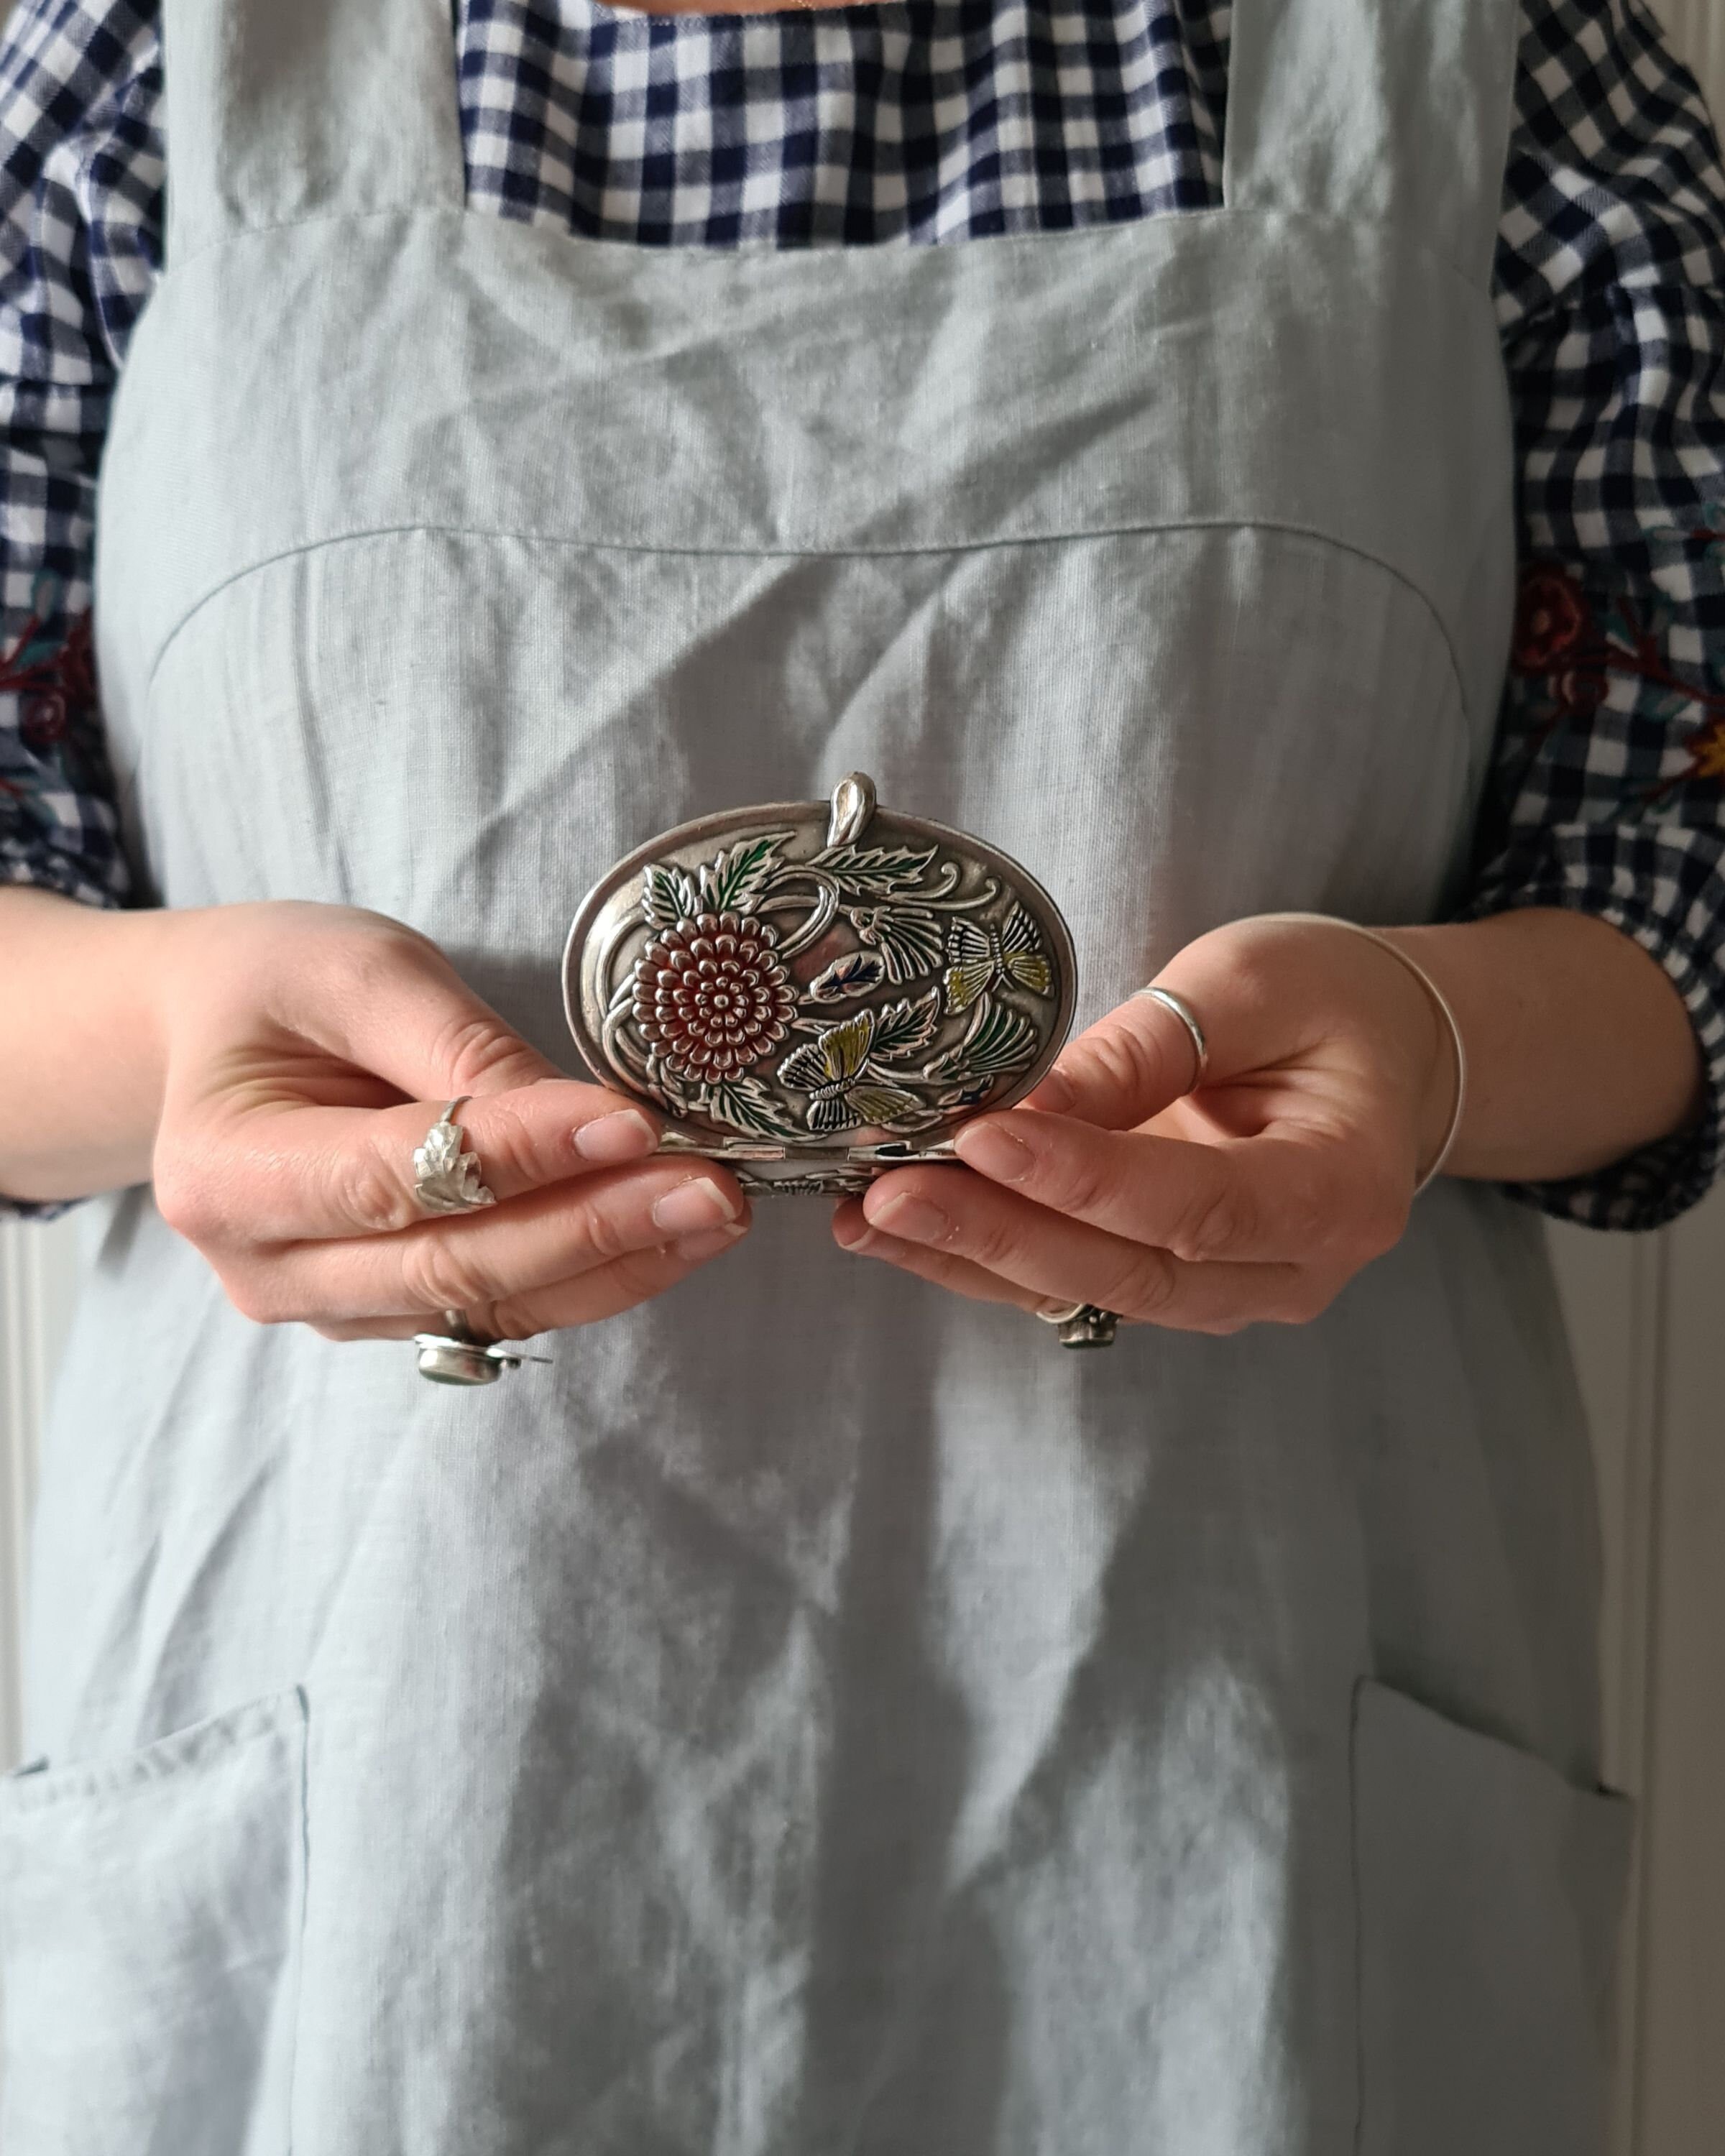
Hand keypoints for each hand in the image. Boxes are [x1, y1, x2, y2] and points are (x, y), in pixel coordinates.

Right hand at [144, 902, 749, 1341]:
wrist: (217, 1041)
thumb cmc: (276, 989)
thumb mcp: (356, 971)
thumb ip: (455, 1043)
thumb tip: (584, 1115)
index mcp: (225, 1173)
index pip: (395, 1178)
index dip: (520, 1156)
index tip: (631, 1119)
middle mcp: (267, 1268)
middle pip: (452, 1263)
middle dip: (595, 1225)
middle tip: (711, 1185)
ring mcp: (330, 1308)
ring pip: (490, 1302)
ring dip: (617, 1260)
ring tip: (717, 1208)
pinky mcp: (391, 1316)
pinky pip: (504, 1309)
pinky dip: (596, 1274)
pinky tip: (674, 1231)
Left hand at [831, 915, 1456, 1333]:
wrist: (1381, 1053)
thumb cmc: (1333, 1001)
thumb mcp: (1253, 982)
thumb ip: (1152, 1046)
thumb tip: (1027, 1103)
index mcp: (1339, 1191)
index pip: (1200, 1203)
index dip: (1085, 1179)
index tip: (981, 1137)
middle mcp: (1292, 1269)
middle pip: (1133, 1271)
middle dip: (1001, 1233)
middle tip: (890, 1192)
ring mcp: (1230, 1292)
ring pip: (1090, 1291)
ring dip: (972, 1255)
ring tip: (864, 1212)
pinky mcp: (1171, 1282)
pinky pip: (1072, 1281)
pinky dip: (983, 1256)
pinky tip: (894, 1226)